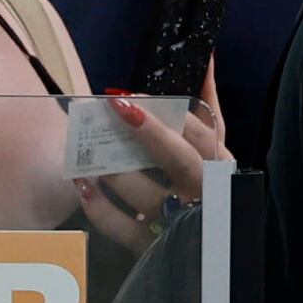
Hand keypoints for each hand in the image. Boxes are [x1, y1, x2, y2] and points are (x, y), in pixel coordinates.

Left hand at [69, 90, 215, 247]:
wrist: (215, 246)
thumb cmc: (210, 184)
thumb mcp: (216, 146)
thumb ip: (208, 105)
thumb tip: (206, 56)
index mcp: (219, 164)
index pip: (198, 134)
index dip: (164, 115)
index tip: (129, 98)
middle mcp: (203, 191)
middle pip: (176, 160)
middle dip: (145, 133)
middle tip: (111, 108)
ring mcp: (178, 221)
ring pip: (144, 193)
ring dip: (113, 169)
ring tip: (89, 150)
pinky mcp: (153, 247)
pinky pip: (121, 226)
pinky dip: (98, 206)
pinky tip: (83, 184)